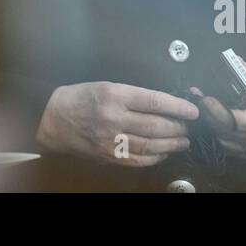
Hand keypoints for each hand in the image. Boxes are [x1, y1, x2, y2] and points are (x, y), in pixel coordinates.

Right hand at [35, 81, 197, 167]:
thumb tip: (163, 103)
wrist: (52, 120)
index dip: (178, 107)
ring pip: (150, 145)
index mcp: (115, 95)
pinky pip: (138, 160)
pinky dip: (155, 158)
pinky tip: (164, 152)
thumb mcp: (106, 85)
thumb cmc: (80, 97)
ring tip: (184, 141)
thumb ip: (133, 95)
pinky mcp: (109, 157)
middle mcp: (114, 118)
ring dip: (172, 144)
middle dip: (178, 127)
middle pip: (156, 125)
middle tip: (190, 126)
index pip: (154, 101)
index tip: (193, 110)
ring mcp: (111, 141)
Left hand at [191, 62, 245, 158]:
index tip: (205, 98)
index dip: (218, 111)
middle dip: (209, 116)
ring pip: (224, 140)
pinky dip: (215, 132)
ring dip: (209, 125)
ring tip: (199, 107)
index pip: (237, 121)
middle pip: (227, 132)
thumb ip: (244, 71)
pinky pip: (226, 145)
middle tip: (196, 98)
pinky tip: (208, 118)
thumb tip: (227, 62)